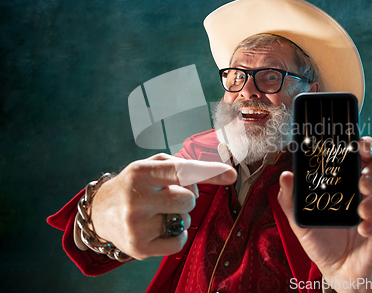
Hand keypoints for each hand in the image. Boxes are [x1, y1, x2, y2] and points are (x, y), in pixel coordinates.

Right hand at [91, 153, 236, 259]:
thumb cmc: (132, 186)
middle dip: (186, 197)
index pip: (181, 170)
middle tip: (170, 197)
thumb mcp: (149, 166)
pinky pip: (179, 241)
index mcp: (141, 173)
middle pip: (188, 199)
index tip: (230, 174)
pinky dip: (178, 234)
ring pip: (184, 220)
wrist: (100, 213)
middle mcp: (136, 198)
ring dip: (180, 215)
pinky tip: (162, 227)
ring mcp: (137, 225)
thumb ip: (179, 166)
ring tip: (160, 212)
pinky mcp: (140, 247)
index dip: (208, 171)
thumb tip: (210, 175)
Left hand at [278, 137, 371, 292]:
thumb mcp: (300, 219)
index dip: (367, 143)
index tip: (360, 147)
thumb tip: (286, 176)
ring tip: (362, 210)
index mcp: (352, 175)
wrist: (336, 269)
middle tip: (361, 184)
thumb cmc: (321, 237)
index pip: (367, 149)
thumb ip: (291, 198)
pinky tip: (365, 229)